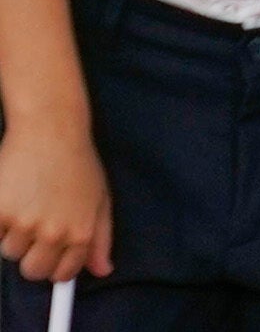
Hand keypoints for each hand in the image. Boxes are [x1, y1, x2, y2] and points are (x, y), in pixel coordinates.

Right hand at [0, 112, 108, 285]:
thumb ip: (101, 238)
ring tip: (27, 203)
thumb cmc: (77, 163)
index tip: (49, 255)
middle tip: (35, 228)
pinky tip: (12, 198)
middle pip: (32, 271)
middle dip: (32, 255)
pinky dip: (0, 221)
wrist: (51, 131)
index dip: (54, 266)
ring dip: (15, 234)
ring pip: (10, 252)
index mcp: (81, 232)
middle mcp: (53, 233)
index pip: (62, 274)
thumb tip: (102, 271)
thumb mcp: (100, 198)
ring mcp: (24, 224)